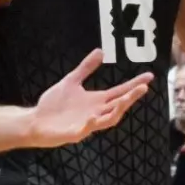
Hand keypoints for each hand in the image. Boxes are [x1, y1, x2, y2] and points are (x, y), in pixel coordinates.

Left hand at [28, 51, 155, 145]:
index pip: (120, 92)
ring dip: (118, 110)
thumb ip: (85, 68)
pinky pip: (86, 129)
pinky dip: (90, 123)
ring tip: (126, 99)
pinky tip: (92, 116)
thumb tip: (100, 51)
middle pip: (119, 105)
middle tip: (143, 87)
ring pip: (109, 119)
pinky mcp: (75, 133)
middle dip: (131, 97)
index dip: (134, 85)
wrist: (36, 121)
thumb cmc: (54, 104)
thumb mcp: (71, 81)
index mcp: (97, 101)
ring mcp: (87, 124)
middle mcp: (96, 112)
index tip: (149, 76)